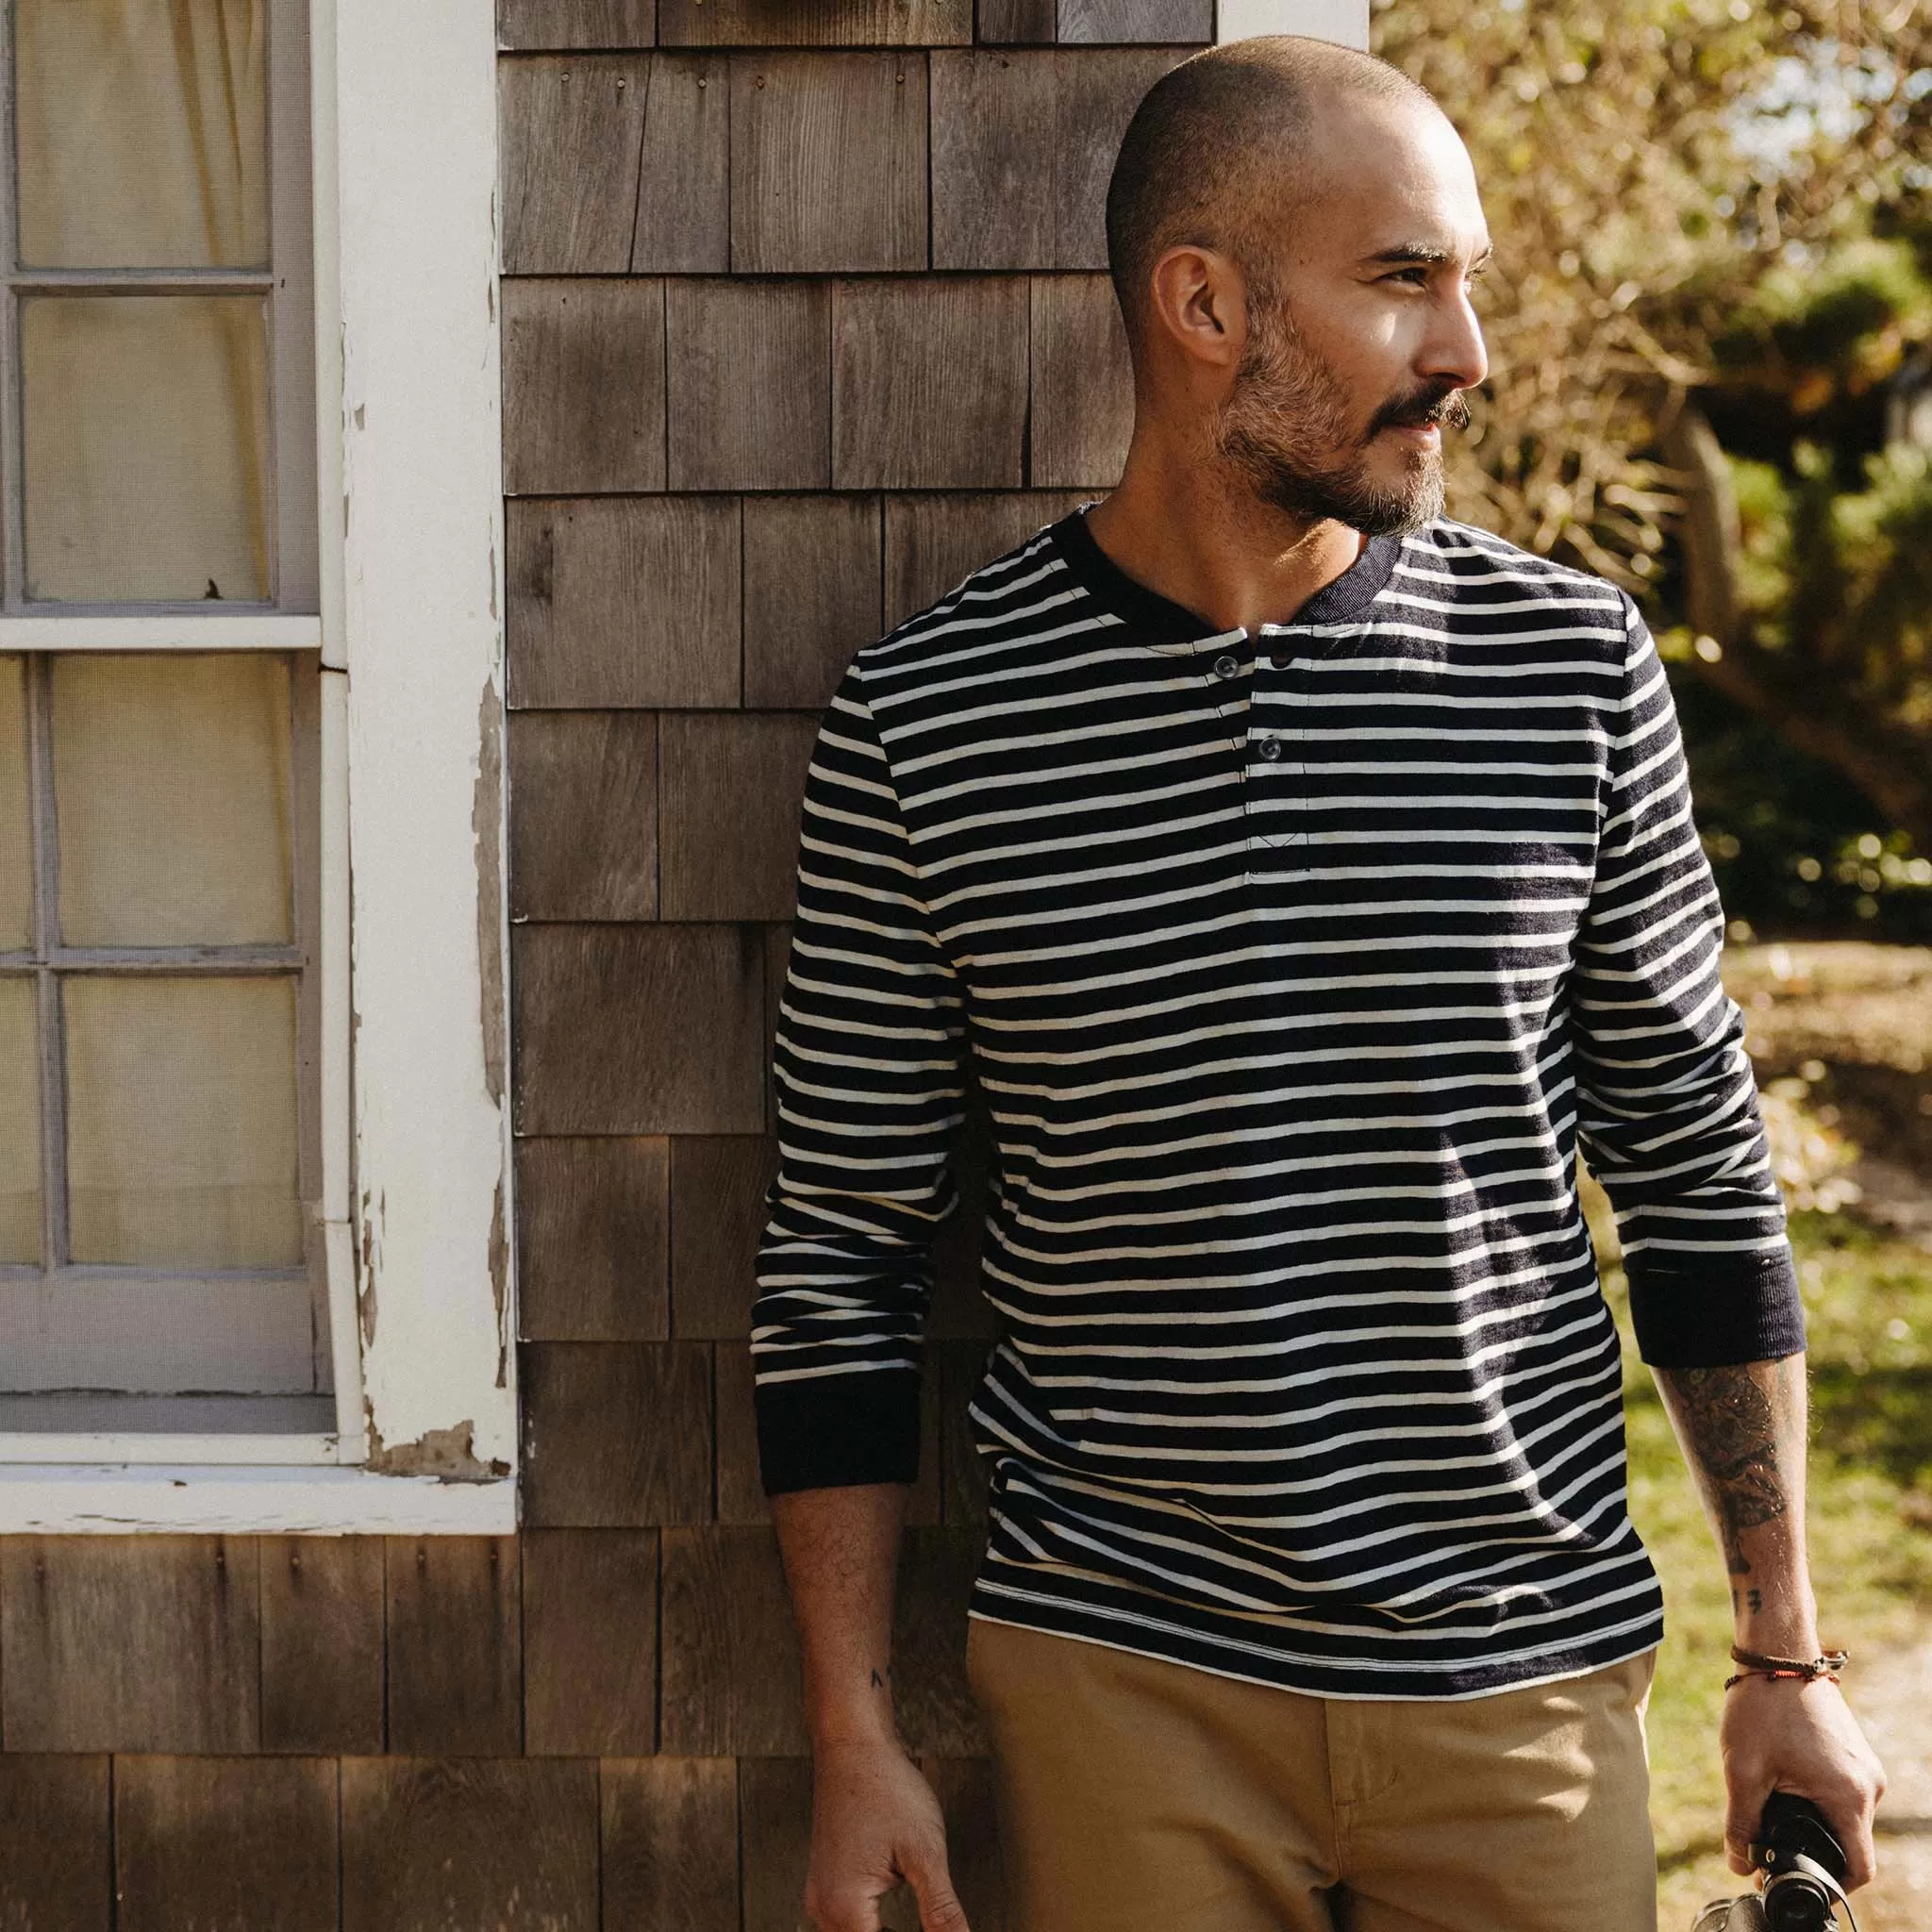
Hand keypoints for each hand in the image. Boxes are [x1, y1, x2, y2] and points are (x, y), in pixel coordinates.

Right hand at [805, 1737, 970, 1931]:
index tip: (943, 1931)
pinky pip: (848, 1923)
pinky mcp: (826, 1882)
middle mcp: (823, 1908)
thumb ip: (941, 1909)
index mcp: (844, 1908)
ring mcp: (820, 1895)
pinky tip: (902, 1922)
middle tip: (940, 1928)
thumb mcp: (925, 1851)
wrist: (853, 1745)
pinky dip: (874, 1927)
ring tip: (926, 1925)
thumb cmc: (884, 1786)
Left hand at [1719, 1674, 1885, 1888]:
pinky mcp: (1856, 1753)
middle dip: (1812, 1851)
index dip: (1830, 1885)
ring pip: (1844, 1817)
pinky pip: (1842, 1792)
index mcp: (1850, 1797)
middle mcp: (1870, 1786)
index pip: (1859, 1868)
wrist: (1778, 1652)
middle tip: (1769, 1849)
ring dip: (1812, 1822)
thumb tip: (1739, 1866)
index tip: (1796, 1883)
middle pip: (1849, 1843)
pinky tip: (1783, 1786)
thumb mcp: (1743, 1771)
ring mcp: (1866, 1767)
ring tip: (1770, 1810)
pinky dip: (1816, 1799)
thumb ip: (1742, 1825)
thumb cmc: (1762, 1707)